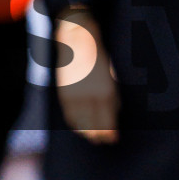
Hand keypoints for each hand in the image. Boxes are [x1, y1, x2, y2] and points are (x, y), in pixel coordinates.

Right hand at [55, 11, 118, 144]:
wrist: (77, 36)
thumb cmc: (98, 53)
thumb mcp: (111, 74)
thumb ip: (112, 95)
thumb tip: (114, 111)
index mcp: (105, 92)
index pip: (107, 123)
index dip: (109, 134)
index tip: (112, 140)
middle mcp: (89, 96)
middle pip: (93, 127)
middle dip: (98, 136)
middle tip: (102, 142)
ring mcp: (74, 95)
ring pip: (79, 123)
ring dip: (85, 132)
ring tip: (91, 137)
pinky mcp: (64, 92)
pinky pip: (69, 115)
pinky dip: (74, 124)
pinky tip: (78, 127)